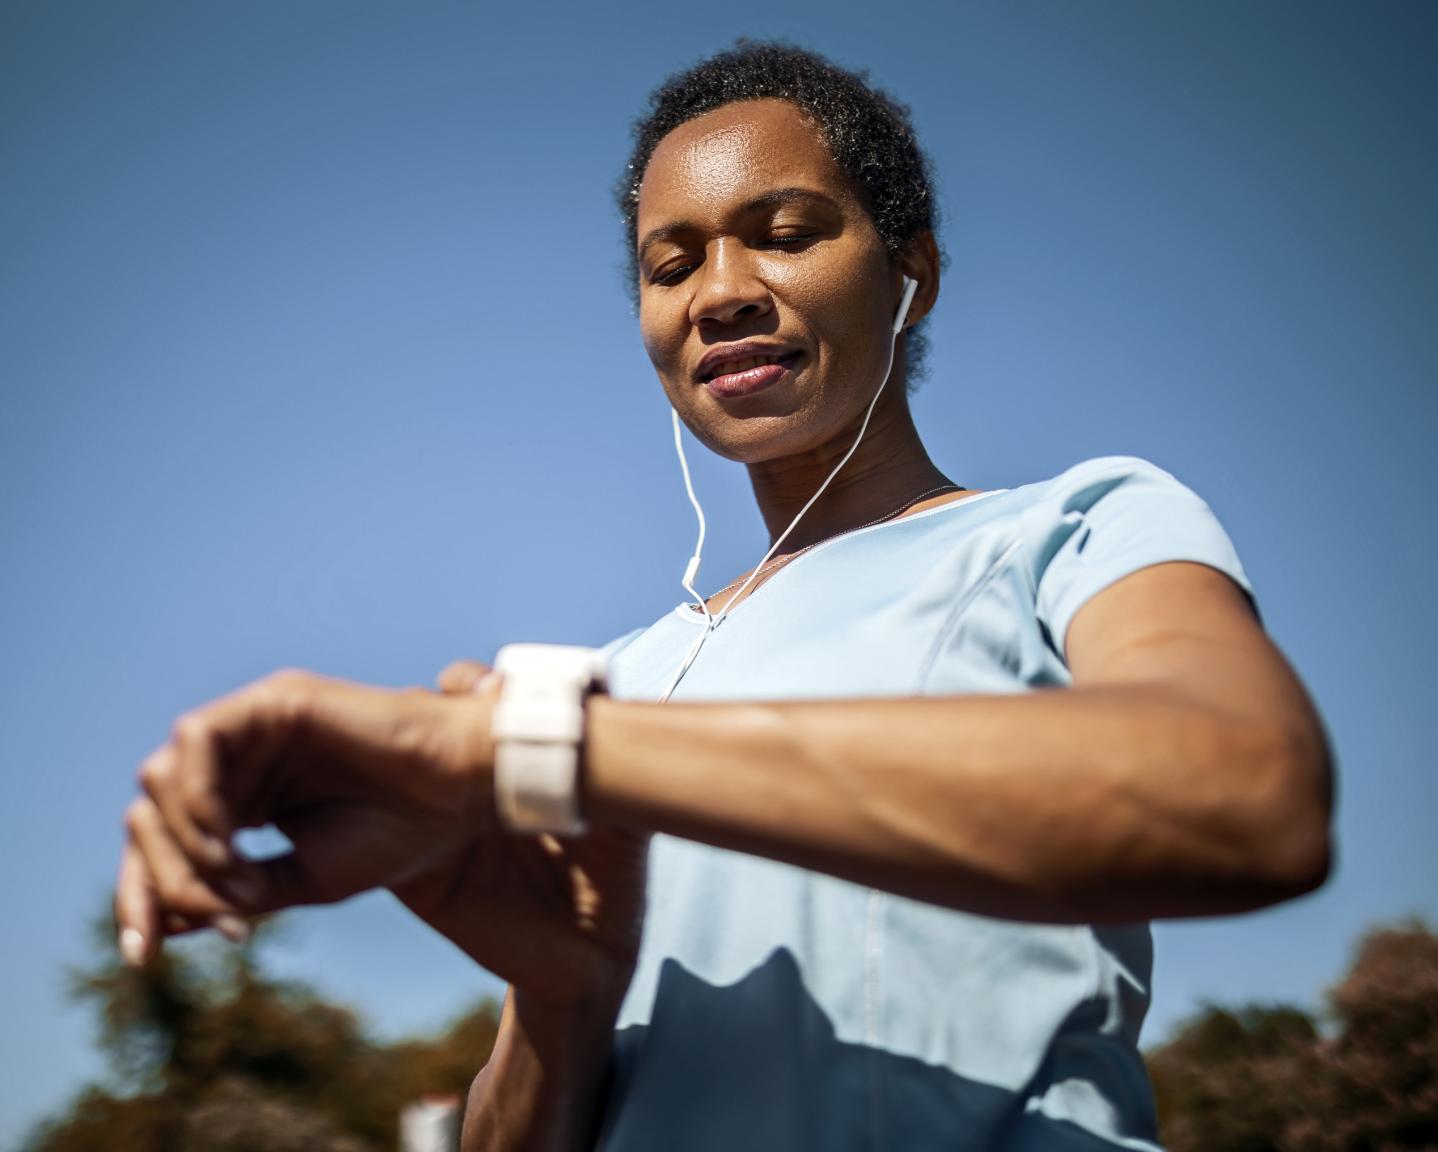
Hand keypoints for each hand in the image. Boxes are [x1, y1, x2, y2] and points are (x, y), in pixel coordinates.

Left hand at [115, 663, 647, 1012]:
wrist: (466, 791)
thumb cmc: (406, 832)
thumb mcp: (308, 879)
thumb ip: (240, 892)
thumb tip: (167, 925)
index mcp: (249, 795)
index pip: (165, 841)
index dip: (143, 895)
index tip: (145, 957)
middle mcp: (243, 756)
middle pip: (149, 811)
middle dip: (155, 875)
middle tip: (209, 921)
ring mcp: (256, 724)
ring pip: (163, 778)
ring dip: (181, 841)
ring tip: (232, 883)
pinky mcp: (276, 699)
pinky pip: (199, 741)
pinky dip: (199, 796)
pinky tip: (229, 841)